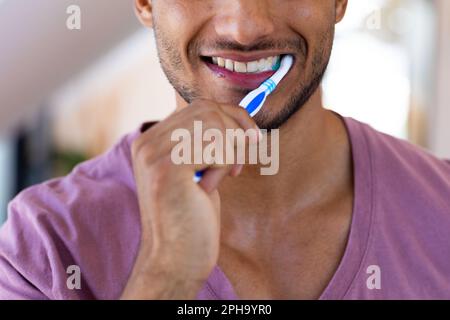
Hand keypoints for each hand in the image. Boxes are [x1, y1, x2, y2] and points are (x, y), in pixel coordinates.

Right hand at [121, 100, 258, 298]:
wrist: (176, 258)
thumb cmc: (192, 216)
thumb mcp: (199, 169)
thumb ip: (206, 142)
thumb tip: (238, 118)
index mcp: (152, 140)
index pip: (199, 107)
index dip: (232, 117)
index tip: (249, 138)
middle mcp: (147, 142)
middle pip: (208, 109)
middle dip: (236, 131)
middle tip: (240, 161)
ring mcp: (153, 154)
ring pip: (214, 125)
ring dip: (228, 153)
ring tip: (219, 178)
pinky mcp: (167, 169)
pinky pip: (215, 147)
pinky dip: (223, 165)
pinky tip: (208, 188)